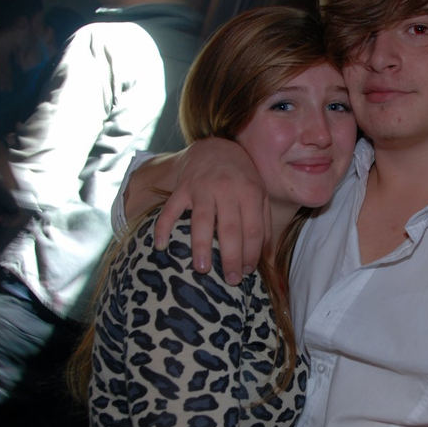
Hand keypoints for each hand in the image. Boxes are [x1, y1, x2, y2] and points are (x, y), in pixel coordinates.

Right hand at [148, 139, 269, 284]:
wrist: (216, 146)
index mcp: (250, 192)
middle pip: (230, 229)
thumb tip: (266, 259)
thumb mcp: (260, 195)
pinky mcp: (182, 188)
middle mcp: (227, 189)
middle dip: (231, 258)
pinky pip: (171, 209)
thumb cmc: (242, 177)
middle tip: (231, 280)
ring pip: (202, 221)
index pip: (253, 230)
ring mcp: (202, 188)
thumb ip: (265, 225)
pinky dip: (163, 226)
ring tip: (202, 269)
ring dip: (201, 246)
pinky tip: (160, 245)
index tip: (247, 271)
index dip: (252, 253)